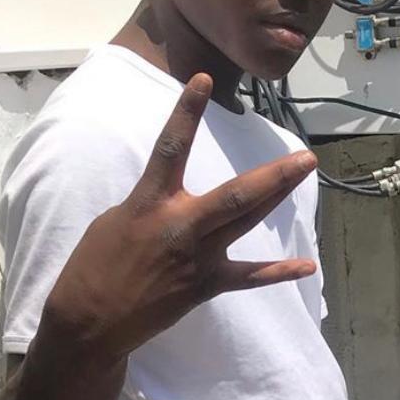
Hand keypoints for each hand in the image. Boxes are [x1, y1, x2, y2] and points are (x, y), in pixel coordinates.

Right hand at [45, 74, 318, 358]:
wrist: (92, 321)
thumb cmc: (95, 265)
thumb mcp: (117, 219)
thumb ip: (154, 202)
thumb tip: (178, 198)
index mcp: (150, 202)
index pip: (171, 147)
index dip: (186, 111)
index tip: (202, 78)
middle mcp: (180, 226)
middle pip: (236, 195)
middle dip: (273, 175)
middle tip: (305, 157)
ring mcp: (198, 258)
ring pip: (246, 222)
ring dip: (279, 197)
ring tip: (304, 173)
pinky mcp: (205, 286)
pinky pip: (248, 278)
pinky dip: (278, 272)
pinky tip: (306, 266)